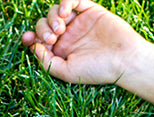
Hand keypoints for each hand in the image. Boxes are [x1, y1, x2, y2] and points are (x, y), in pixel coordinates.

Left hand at [21, 0, 151, 84]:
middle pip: (44, 24)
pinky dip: (65, 1)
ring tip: (60, 27)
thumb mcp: (67, 72)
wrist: (125, 60)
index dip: (30, 37)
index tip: (28, 39)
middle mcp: (68, 36)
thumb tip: (32, 47)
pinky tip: (66, 12)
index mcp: (61, 52)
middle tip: (52, 37)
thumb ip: (47, 62)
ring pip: (55, 11)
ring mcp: (79, 22)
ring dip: (53, 16)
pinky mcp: (90, 11)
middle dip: (43, 28)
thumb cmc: (98, 70)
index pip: (38, 40)